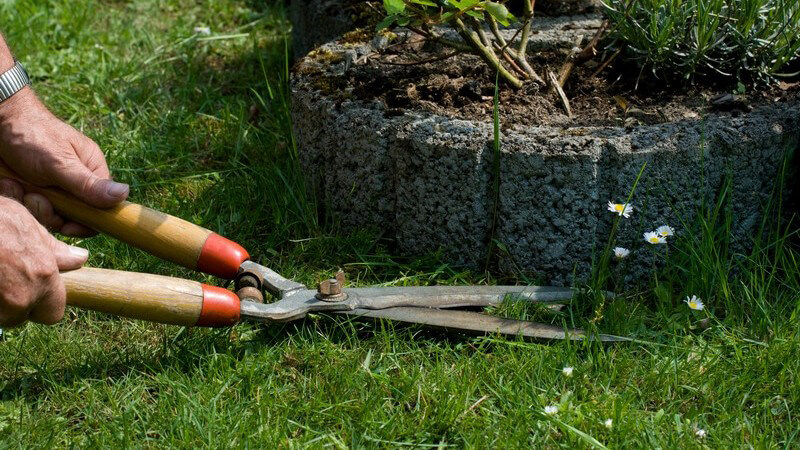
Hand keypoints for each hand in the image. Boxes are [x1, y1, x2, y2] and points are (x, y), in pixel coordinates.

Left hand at [0, 87, 128, 235]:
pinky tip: (11, 184)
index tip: (66, 224)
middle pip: (75, 215)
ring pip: (52, 213)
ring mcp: (56, 185)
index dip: (86, 221)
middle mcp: (78, 180)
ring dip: (33, 206)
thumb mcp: (60, 163)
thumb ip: (89, 184)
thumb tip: (125, 194)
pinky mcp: (37, 187)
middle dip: (53, 213)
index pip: (102, 208)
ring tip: (19, 187)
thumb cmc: (31, 135)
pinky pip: (34, 206)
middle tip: (34, 197)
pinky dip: (21, 199)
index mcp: (93, 171)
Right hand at [0, 197, 87, 326]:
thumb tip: (79, 259)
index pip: (54, 313)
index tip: (33, 290)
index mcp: (41, 276)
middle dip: (13, 304)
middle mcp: (20, 298)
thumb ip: (51, 248)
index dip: (43, 303)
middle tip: (4, 278)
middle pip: (20, 317)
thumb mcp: (22, 222)